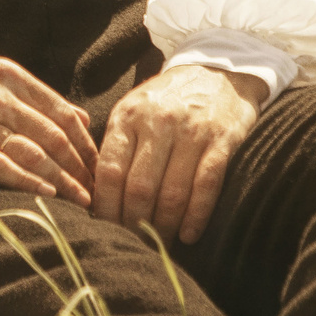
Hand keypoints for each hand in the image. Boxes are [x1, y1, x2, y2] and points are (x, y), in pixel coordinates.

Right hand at [0, 58, 98, 204]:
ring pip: (30, 153)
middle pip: (51, 135)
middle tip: (96, 190)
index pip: (60, 111)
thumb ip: (31, 96)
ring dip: (61, 180)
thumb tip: (78, 119)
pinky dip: (26, 182)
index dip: (85, 142)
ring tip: (80, 200)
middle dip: (79, 166)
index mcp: (7, 74)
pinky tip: (46, 195)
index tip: (98, 165)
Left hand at [97, 64, 268, 245]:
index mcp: (128, 116)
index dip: (106, 207)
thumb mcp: (133, 110)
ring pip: (172, 193)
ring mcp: (192, 131)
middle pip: (139, 188)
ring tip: (159, 244)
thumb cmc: (166, 101)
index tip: (104, 228)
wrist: (217, 72)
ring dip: (164, 226)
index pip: (110, 172)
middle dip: (133, 224)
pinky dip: (196, 217)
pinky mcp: (222, 140)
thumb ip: (115, 146)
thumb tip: (93, 195)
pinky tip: (188, 235)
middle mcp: (158, 122)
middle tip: (133, 243)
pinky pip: (206, 186)